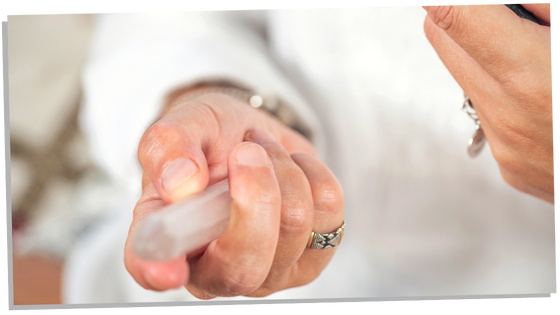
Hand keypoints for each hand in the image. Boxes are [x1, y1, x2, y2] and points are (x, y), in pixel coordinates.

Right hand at [123, 91, 344, 298]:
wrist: (254, 137)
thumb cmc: (211, 138)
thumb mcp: (185, 124)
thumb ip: (170, 146)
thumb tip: (181, 183)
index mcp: (168, 239)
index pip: (152, 269)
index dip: (157, 271)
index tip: (168, 269)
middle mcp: (213, 269)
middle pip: (243, 265)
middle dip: (256, 194)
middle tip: (247, 151)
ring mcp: (266, 273)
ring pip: (294, 227)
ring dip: (282, 168)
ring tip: (262, 152)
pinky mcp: (309, 261)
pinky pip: (329, 214)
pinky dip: (313, 174)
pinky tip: (291, 170)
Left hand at [423, 2, 555, 203]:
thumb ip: (547, 8)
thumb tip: (509, 0)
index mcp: (532, 74)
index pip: (452, 15)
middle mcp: (509, 115)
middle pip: (443, 40)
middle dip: (462, 14)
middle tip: (499, 12)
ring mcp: (506, 146)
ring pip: (464, 77)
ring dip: (483, 55)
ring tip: (532, 55)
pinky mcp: (510, 166)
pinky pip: (486, 115)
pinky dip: (502, 94)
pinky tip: (542, 96)